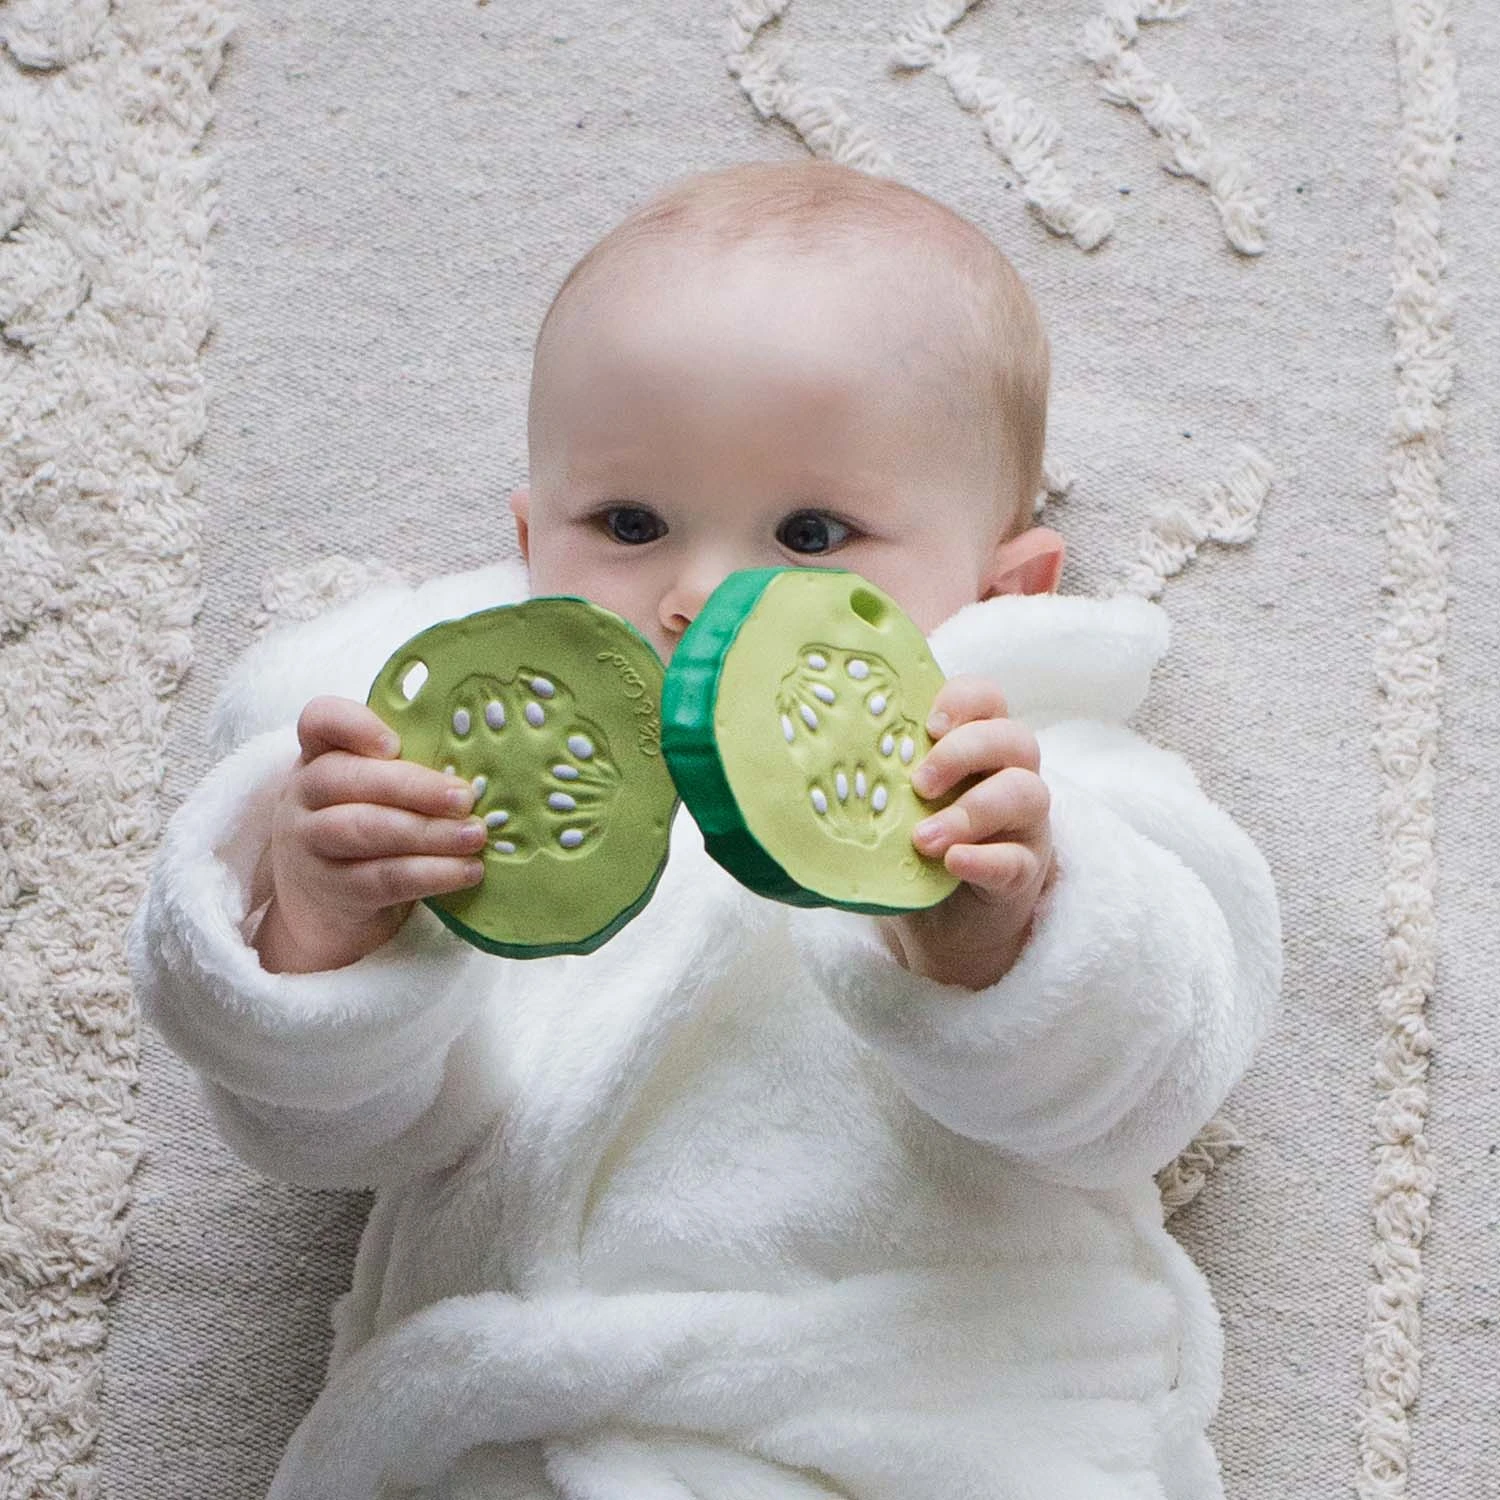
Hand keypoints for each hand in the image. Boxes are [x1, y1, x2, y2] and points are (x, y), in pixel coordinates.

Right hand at [253, 697, 489, 973]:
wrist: (325, 910)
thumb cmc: (368, 831)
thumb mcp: (374, 792)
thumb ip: (407, 772)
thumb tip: (477, 774)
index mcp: (320, 755)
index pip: (321, 720)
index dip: (354, 725)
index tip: (394, 744)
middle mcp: (306, 794)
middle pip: (350, 778)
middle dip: (414, 787)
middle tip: (465, 798)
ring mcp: (311, 843)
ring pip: (366, 829)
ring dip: (429, 833)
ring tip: (475, 835)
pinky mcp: (333, 890)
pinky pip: (384, 878)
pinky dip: (432, 873)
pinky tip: (468, 871)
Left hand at [878, 675, 1055, 990]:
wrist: (945, 926)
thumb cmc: (913, 849)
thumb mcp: (888, 807)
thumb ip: (866, 778)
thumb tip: (791, 765)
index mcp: (976, 748)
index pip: (987, 700)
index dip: (964, 700)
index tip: (927, 723)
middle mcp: (1009, 776)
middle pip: (1014, 738)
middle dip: (965, 752)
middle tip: (918, 783)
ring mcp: (1024, 824)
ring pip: (1028, 793)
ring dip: (973, 810)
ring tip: (924, 838)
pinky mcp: (1025, 872)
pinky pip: (1018, 859)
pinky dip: (985, 858)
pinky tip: (953, 862)